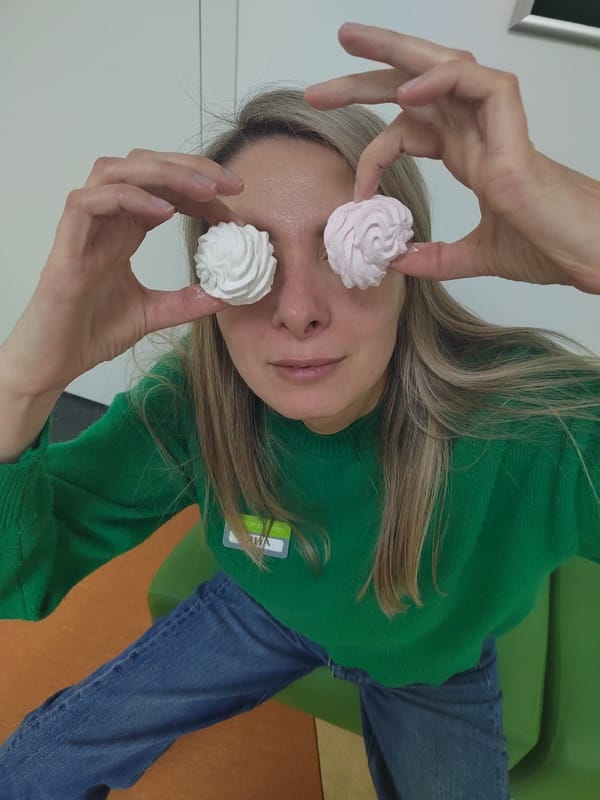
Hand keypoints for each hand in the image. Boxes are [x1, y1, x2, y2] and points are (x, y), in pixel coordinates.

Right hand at [1, 149, 243, 395]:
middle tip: (230, 183)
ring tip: (204, 190)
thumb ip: (185, 302)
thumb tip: (223, 296)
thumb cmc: (91, 332)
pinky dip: (128, 198)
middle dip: (190, 167)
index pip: (163, 189)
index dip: (199, 188)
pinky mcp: (66, 244)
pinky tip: (163, 212)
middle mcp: (105, 221)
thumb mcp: (152, 314)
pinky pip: (91, 202)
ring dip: (163, 173)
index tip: (234, 200)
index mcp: (124, 231)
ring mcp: (84, 228)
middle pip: (144, 166)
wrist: (54, 362)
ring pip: (116, 171)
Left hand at [305, 23, 599, 293]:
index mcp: (466, 152)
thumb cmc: (543, 246)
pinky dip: (440, 79)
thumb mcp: (474, 256)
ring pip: (441, 66)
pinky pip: (475, 81)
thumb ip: (435, 257)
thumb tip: (397, 262)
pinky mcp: (512, 127)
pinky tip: (406, 93)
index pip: (409, 126)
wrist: (579, 256)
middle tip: (318, 87)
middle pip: (414, 88)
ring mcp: (493, 124)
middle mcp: (475, 130)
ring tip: (349, 42)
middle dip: (365, 78)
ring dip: (394, 52)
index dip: (373, 150)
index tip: (355, 193)